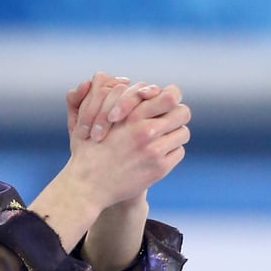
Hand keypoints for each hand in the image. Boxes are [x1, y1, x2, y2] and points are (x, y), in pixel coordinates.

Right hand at [67, 83, 190, 208]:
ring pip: (183, 133)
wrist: (87, 185)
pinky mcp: (158, 168)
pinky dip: (170, 153)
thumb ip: (110, 100)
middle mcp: (145, 130)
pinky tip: (157, 155)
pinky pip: (178, 153)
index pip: (171, 95)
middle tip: (168, 121)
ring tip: (162, 139)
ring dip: (174, 135)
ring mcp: (154, 150)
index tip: (163, 104)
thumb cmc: (88, 150)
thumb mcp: (92, 119)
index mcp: (132, 115)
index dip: (170, 98)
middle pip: (183, 112)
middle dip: (177, 115)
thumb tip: (132, 84)